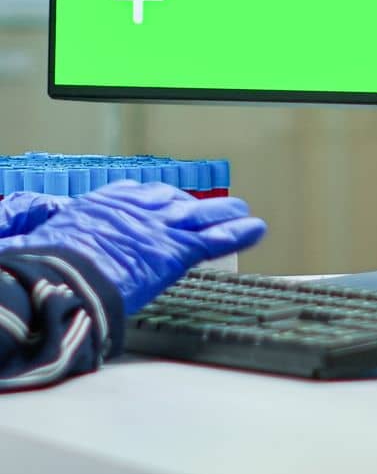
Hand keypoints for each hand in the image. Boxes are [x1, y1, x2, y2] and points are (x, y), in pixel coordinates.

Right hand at [1, 180, 266, 313]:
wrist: (60, 277)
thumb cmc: (46, 267)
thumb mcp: (39, 243)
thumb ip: (41, 234)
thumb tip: (17, 241)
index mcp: (102, 205)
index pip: (136, 195)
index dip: (156, 200)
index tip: (165, 201)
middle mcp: (134, 208)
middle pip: (172, 202)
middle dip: (193, 205)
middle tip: (210, 205)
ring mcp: (157, 226)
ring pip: (199, 216)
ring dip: (224, 215)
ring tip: (243, 213)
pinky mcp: (175, 249)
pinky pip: (214, 238)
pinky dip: (237, 232)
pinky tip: (255, 228)